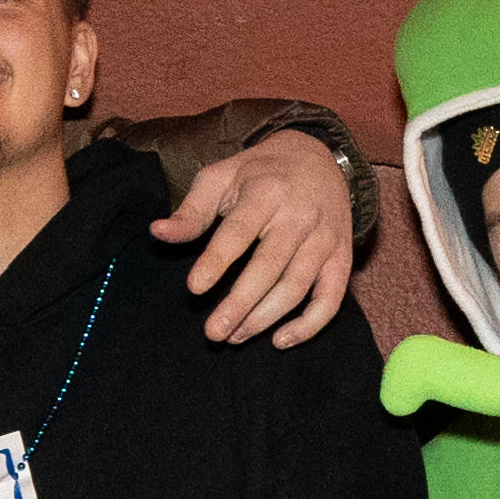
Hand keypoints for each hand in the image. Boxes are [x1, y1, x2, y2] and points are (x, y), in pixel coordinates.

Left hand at [154, 130, 359, 347]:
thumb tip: (158, 232)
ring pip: (297, 287)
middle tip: (212, 333)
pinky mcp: (341, 257)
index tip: (194, 289)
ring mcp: (325, 238)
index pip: (239, 232)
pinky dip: (309, 325)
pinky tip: (280, 341)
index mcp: (267, 191)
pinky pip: (331, 298)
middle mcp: (300, 215)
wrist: (318, 157)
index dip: (216, 261)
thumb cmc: (259, 173)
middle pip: (270, 267)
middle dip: (240, 304)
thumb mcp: (221, 178)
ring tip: (234, 336)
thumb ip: (191, 211)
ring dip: (264, 318)